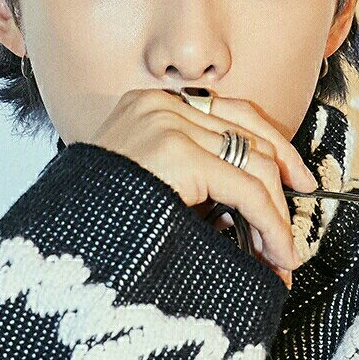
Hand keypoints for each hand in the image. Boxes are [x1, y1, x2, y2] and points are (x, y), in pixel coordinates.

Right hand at [89, 89, 318, 286]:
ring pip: (254, 163)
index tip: (296, 180)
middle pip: (249, 134)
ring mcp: (167, 125)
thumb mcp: (149, 186)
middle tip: (291, 233)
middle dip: (281, 187)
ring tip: (280, 255)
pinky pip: (246, 189)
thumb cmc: (100, 225)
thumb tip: (249, 202)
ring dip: (277, 214)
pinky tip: (274, 252)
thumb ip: (191, 175)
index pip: (233, 114)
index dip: (275, 148)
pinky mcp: (177, 154)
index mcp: (150, 105)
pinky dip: (270, 224)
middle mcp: (160, 106)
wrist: (61, 245)